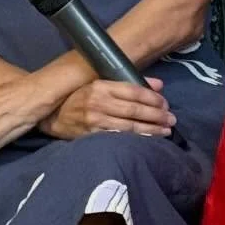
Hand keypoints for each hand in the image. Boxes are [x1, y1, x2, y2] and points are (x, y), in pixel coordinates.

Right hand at [40, 78, 175, 140]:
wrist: (53, 115)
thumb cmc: (81, 98)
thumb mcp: (102, 84)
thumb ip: (130, 84)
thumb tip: (159, 85)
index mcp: (101, 86)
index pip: (133, 91)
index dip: (153, 98)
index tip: (165, 103)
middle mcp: (98, 103)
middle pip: (134, 110)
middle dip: (157, 115)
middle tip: (171, 119)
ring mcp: (94, 121)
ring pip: (129, 126)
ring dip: (151, 129)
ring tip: (166, 131)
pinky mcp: (92, 136)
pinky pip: (118, 138)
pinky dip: (136, 140)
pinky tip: (148, 140)